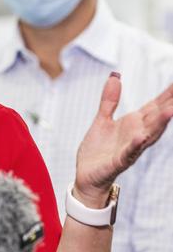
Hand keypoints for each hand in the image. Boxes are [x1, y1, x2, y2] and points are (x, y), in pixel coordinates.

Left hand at [74, 73, 172, 206]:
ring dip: (159, 124)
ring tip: (170, 110)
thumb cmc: (99, 149)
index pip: (155, 106)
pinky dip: (135, 144)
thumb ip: (110, 100)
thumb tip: (116, 76)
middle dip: (170, 106)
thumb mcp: (103, 119)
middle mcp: (137, 135)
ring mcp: (130, 148)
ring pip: (148, 135)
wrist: (87, 175)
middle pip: (157, 118)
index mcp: (134, 124)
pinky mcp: (118, 161)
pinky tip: (141, 136)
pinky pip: (129, 152)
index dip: (167, 95)